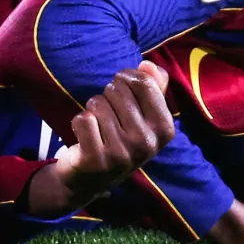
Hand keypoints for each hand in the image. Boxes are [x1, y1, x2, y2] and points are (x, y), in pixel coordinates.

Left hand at [23, 63, 173, 216]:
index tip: (121, 88)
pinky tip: (85, 137)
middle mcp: (147, 143)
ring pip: (97, 103)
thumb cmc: (119, 139)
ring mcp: (121, 154)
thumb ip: (152, 87)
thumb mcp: (143, 116)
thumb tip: (147, 64)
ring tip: (98, 128)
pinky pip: (82, 119)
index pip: (144, 82)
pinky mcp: (95, 160)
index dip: (126, 78)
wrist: (90, 179)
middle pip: (118, 90)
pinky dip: (79, 122)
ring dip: (92, 110)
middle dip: (107, 95)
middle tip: (108, 116)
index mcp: (164, 130)